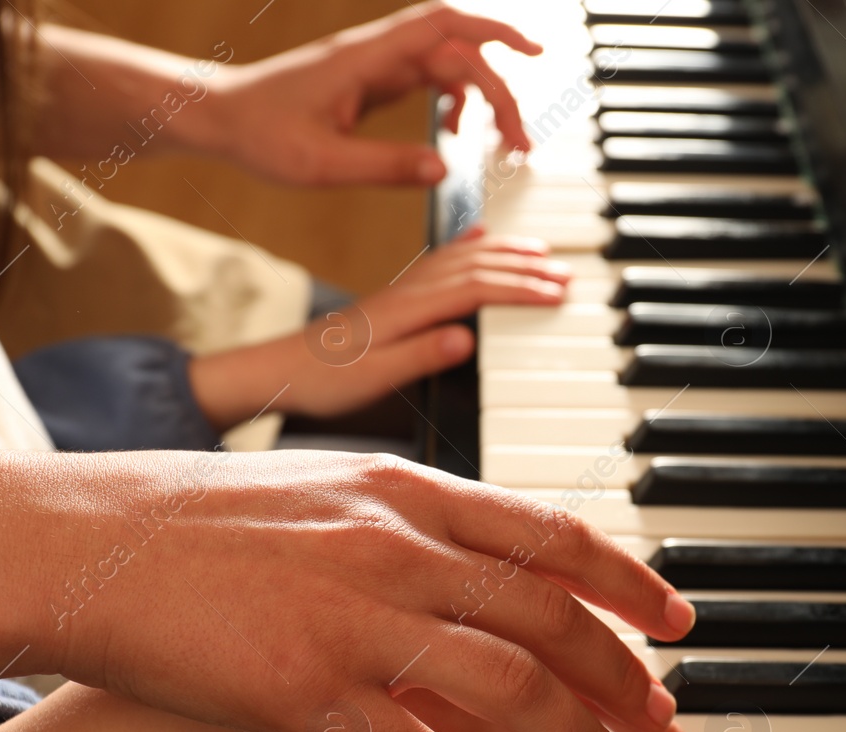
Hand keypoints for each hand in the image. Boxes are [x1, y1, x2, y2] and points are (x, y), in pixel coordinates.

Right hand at [44, 450, 701, 731]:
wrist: (80, 543)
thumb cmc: (193, 522)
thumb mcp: (319, 491)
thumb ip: (405, 521)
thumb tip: (476, 559)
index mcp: (406, 491)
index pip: (551, 536)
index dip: (628, 584)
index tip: (676, 623)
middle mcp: (397, 547)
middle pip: (555, 626)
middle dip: (635, 693)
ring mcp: (357, 619)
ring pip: (516, 696)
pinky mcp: (310, 693)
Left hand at [188, 227, 572, 424]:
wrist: (280, 371)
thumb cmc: (323, 381)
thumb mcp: (372, 378)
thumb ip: (420, 356)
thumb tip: (465, 338)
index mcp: (407, 310)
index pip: (475, 289)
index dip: (520, 289)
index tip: (555, 293)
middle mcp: (407, 292)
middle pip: (477, 267)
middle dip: (524, 268)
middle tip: (564, 273)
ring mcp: (401, 289)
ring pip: (463, 257)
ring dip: (505, 253)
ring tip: (540, 251)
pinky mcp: (395, 295)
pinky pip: (440, 259)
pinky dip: (468, 243)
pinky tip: (481, 236)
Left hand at [206, 2, 539, 185]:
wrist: (219, 118)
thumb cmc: (258, 135)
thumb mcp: (320, 165)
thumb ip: (384, 167)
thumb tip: (443, 171)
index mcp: (366, 59)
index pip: (445, 27)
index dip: (495, 32)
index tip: (534, 54)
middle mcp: (375, 54)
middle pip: (458, 50)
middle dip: (500, 88)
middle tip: (520, 142)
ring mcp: (374, 66)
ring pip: (447, 65)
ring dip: (480, 97)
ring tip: (499, 144)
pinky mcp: (370, 82)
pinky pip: (427, 80)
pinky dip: (452, 101)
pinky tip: (452, 132)